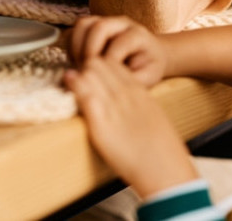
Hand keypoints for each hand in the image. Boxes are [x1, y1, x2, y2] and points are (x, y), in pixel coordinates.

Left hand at [63, 55, 197, 197]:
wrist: (163, 167)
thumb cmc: (162, 148)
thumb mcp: (153, 114)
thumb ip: (138, 101)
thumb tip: (127, 100)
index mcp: (139, 90)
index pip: (113, 64)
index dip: (100, 65)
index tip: (93, 72)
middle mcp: (125, 94)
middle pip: (99, 64)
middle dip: (86, 67)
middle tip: (78, 76)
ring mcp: (113, 107)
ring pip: (89, 74)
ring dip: (78, 75)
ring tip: (69, 80)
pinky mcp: (100, 124)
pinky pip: (84, 96)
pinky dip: (74, 88)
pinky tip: (68, 86)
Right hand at [68, 15, 167, 86]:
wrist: (151, 54)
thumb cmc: (148, 67)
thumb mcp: (148, 78)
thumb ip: (130, 80)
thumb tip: (108, 86)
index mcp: (138, 35)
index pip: (119, 43)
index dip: (109, 62)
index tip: (104, 79)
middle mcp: (121, 23)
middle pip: (98, 27)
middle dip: (89, 51)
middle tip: (87, 72)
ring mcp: (105, 22)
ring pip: (83, 24)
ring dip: (76, 47)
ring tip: (80, 67)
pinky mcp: (93, 26)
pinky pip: (75, 30)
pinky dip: (71, 47)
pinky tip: (78, 63)